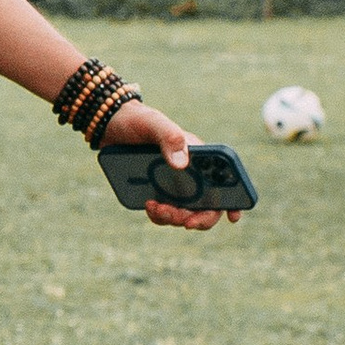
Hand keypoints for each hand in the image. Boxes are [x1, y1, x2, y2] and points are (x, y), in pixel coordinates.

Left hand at [99, 98, 230, 232]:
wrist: (111, 127)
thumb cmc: (139, 121)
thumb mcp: (153, 123)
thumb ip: (169, 137)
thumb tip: (182, 164)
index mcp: (199, 157)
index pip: (224, 179)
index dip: (234, 200)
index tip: (232, 216)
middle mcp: (191, 174)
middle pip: (209, 205)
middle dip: (201, 218)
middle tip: (186, 223)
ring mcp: (175, 186)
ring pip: (186, 213)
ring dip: (175, 218)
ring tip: (156, 207)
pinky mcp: (158, 193)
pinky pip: (165, 213)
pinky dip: (160, 216)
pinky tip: (148, 205)